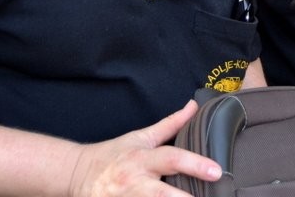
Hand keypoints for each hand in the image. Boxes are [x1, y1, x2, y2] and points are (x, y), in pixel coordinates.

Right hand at [69, 101, 219, 196]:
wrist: (77, 174)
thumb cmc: (114, 155)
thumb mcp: (141, 137)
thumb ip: (170, 124)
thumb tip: (194, 106)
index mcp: (142, 159)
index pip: (171, 158)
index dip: (195, 164)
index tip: (217, 171)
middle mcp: (135, 182)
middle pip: (162, 195)